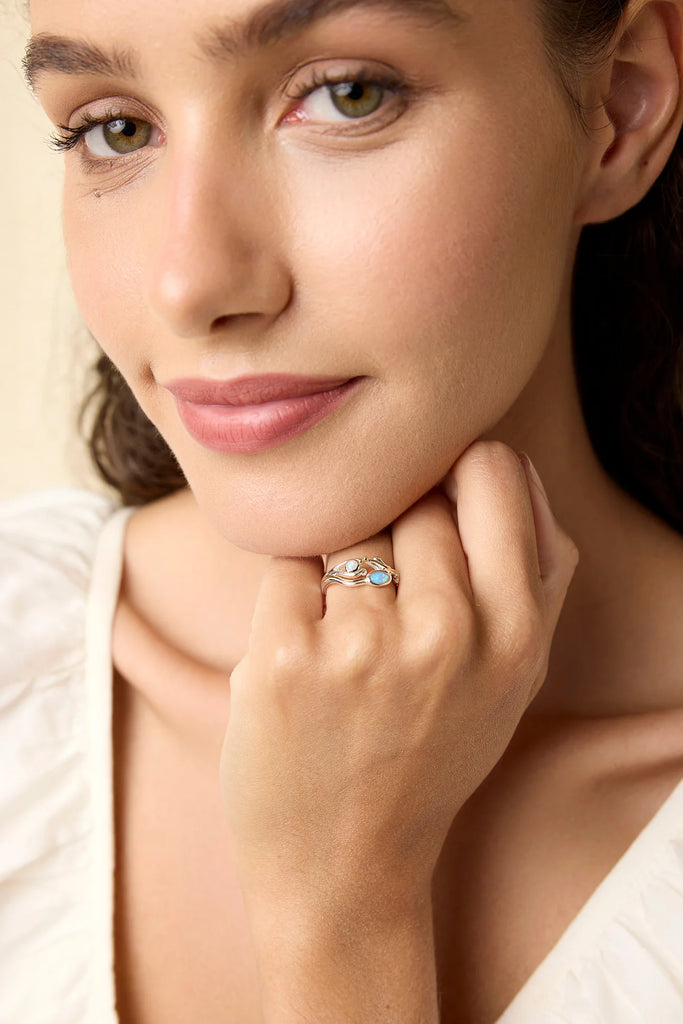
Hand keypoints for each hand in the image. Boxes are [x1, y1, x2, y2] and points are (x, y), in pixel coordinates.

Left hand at [219, 440, 577, 930]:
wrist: (345, 869)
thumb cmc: (429, 756)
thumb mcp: (514, 676)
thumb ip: (532, 570)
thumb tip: (502, 464)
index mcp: (516, 631)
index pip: (493, 471)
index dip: (456, 472)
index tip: (435, 502)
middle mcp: (448, 632)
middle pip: (409, 496)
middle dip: (392, 531)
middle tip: (386, 604)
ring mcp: (363, 646)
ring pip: (344, 526)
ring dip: (339, 567)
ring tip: (347, 639)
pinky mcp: (284, 658)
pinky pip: (286, 562)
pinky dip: (290, 595)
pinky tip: (304, 653)